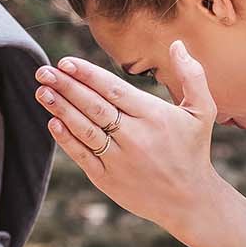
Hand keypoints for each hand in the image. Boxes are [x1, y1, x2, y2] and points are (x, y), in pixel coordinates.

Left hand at [34, 40, 225, 232]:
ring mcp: (119, 159)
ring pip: (84, 129)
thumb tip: (177, 45)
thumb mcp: (203, 111)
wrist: (190, 201)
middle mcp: (134, 136)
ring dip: (60, 109)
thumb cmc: (193, 151)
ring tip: (42, 92)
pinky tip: (53, 123)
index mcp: (153, 115)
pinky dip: (67, 140)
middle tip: (43, 71)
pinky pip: (83, 156)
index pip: (112, 89)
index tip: (65, 62)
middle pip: (93, 106)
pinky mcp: (108, 180)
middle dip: (66, 86)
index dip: (87, 74)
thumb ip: (192, 76)